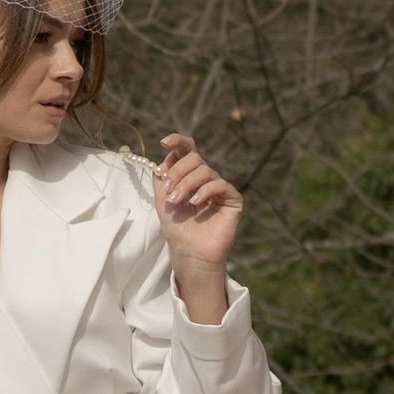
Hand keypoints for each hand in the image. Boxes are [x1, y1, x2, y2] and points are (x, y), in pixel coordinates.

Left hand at [155, 132, 240, 323]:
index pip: (188, 151)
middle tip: (169, 192)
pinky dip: (204, 191)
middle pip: (194, 159)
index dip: (178, 141)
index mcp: (189, 175)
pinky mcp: (232, 199)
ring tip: (177, 202)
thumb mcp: (162, 198)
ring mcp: (220, 188)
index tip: (164, 142)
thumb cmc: (177, 228)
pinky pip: (219, 184)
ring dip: (186, 184)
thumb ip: (163, 176)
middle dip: (178, 172)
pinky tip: (194, 203)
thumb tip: (169, 154)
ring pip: (204, 170)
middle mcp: (206, 178)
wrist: (189, 252)